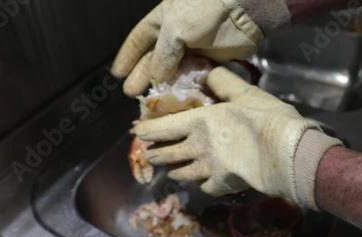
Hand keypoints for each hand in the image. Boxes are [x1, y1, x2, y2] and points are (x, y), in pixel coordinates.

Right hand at [110, 0, 266, 96]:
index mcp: (164, 18)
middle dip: (143, 75)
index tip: (118, 73)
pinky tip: (174, 99)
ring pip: (174, 69)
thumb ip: (162, 54)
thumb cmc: (204, 11)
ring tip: (150, 101)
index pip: (140, 38)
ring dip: (162, 85)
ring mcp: (194, 47)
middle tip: (132, 93)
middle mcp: (176, 33)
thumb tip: (157, 77)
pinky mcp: (210, 60)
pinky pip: (193, 76)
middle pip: (155, 57)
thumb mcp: (174, 29)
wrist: (243, 11)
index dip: (128, 55)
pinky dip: (184, 87)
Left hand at [132, 67, 341, 209]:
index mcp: (199, 122)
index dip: (148, 130)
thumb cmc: (266, 118)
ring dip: (173, 171)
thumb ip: (223, 83)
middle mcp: (197, 147)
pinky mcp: (222, 186)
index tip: (138, 132)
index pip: (164, 127)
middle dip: (156, 154)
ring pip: (182, 173)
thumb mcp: (245, 93)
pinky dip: (201, 185)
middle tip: (149, 155)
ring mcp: (208, 169)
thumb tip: (207, 73)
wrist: (285, 153)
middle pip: (168, 154)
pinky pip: (204, 187)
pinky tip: (202, 184)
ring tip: (169, 171)